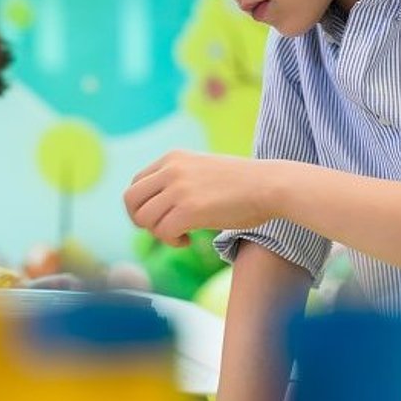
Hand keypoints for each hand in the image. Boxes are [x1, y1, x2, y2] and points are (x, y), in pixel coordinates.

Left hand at [124, 151, 277, 246]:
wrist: (270, 185)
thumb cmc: (243, 183)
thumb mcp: (203, 169)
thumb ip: (179, 179)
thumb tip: (160, 205)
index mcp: (173, 158)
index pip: (136, 183)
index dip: (143, 205)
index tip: (161, 216)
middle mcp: (171, 170)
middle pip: (131, 200)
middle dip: (141, 220)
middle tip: (163, 229)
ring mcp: (178, 189)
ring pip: (144, 218)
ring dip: (158, 233)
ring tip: (180, 235)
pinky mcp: (188, 210)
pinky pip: (163, 232)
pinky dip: (172, 242)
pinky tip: (188, 241)